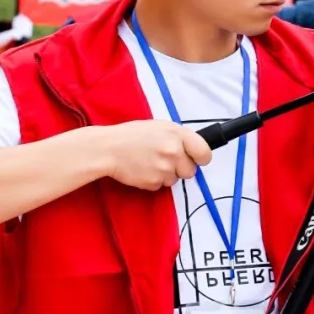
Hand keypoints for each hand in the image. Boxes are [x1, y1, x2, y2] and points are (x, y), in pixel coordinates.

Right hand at [97, 120, 213, 190]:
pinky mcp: (154, 182)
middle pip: (191, 171)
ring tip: (150, 162)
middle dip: (181, 168)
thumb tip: (193, 149)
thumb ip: (179, 138)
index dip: (201, 158)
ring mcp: (164, 168)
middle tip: (166, 160)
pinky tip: (143, 169)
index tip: (197, 159)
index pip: (205, 153)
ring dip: (166, 174)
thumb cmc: (132, 135)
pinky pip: (161, 186)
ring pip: (175, 179)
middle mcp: (174, 152)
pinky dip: (153, 180)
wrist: (108, 149)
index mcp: (178, 134)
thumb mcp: (160, 127)